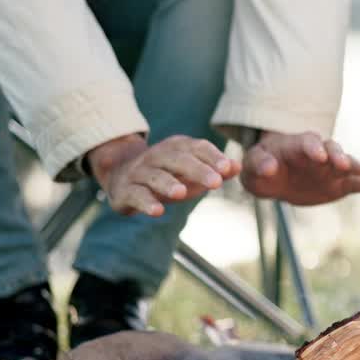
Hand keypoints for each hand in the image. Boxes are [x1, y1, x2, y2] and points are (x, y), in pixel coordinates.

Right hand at [88, 134, 239, 216]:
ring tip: (182, 194)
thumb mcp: (192, 170)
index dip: (212, 157)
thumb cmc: (167, 174)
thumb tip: (238, 167)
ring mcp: (140, 172)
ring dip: (168, 184)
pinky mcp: (126, 190)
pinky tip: (157, 211)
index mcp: (176, 148)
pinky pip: (136, 195)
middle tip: (215, 183)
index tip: (227, 168)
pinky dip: (146, 202)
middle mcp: (157, 156)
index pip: (197, 148)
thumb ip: (216, 169)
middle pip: (178, 160)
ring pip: (155, 176)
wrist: (120, 173)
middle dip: (197, 170)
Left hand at [241, 131, 359, 205]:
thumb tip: (268, 168)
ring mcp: (331, 168)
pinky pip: (355, 184)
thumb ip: (258, 164)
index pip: (308, 143)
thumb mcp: (253, 165)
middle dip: (338, 156)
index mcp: (297, 145)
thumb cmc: (261, 167)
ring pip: (346, 164)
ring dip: (357, 167)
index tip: (319, 156)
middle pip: (332, 150)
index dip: (314, 148)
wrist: (274, 177)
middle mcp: (319, 153)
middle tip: (343, 164)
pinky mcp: (339, 184)